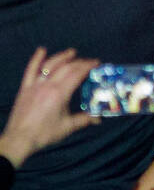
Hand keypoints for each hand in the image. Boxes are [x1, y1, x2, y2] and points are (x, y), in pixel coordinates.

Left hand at [0, 48, 99, 167]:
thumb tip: (98, 118)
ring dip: (62, 57)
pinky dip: (36, 59)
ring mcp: (34, 85)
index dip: (88, 67)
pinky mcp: (25, 88)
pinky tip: (41, 50)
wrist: (19, 139)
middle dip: (79, 62)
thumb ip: (84, 120)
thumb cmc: (44, 134)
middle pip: (66, 68)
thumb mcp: (67, 127)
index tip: (97, 63)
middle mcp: (47, 86)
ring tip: (72, 52)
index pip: (76, 74)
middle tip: (90, 61)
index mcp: (60, 94)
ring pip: (49, 66)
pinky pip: (30, 70)